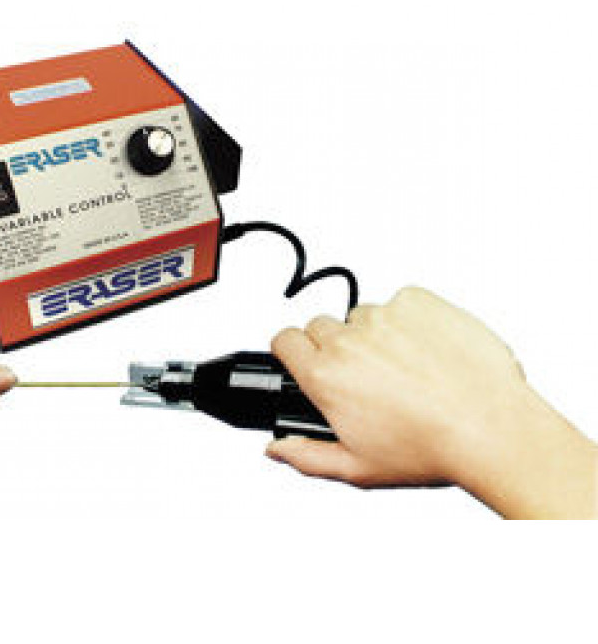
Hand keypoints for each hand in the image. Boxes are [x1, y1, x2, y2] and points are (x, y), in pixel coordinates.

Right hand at [266, 287, 596, 518]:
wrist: (492, 428)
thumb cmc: (430, 450)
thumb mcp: (358, 468)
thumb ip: (306, 456)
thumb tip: (276, 448)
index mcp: (326, 376)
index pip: (284, 339)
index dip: (290, 350)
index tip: (303, 358)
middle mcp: (349, 340)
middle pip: (320, 326)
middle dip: (332, 346)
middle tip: (363, 376)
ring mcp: (384, 316)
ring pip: (361, 315)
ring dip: (372, 335)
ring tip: (405, 368)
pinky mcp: (417, 301)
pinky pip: (400, 303)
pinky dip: (408, 321)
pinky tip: (427, 352)